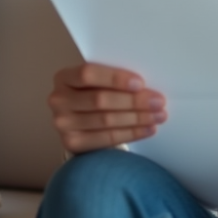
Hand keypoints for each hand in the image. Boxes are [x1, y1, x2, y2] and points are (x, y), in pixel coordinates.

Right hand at [48, 63, 166, 153]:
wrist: (82, 120)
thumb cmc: (96, 92)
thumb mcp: (99, 81)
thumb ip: (114, 79)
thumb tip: (147, 85)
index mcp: (64, 77)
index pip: (88, 74)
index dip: (115, 79)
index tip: (141, 83)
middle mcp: (58, 100)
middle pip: (100, 100)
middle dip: (134, 101)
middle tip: (159, 102)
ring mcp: (62, 123)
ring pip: (106, 120)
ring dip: (137, 118)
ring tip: (159, 115)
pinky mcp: (71, 143)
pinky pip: (107, 138)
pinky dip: (131, 133)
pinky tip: (148, 129)